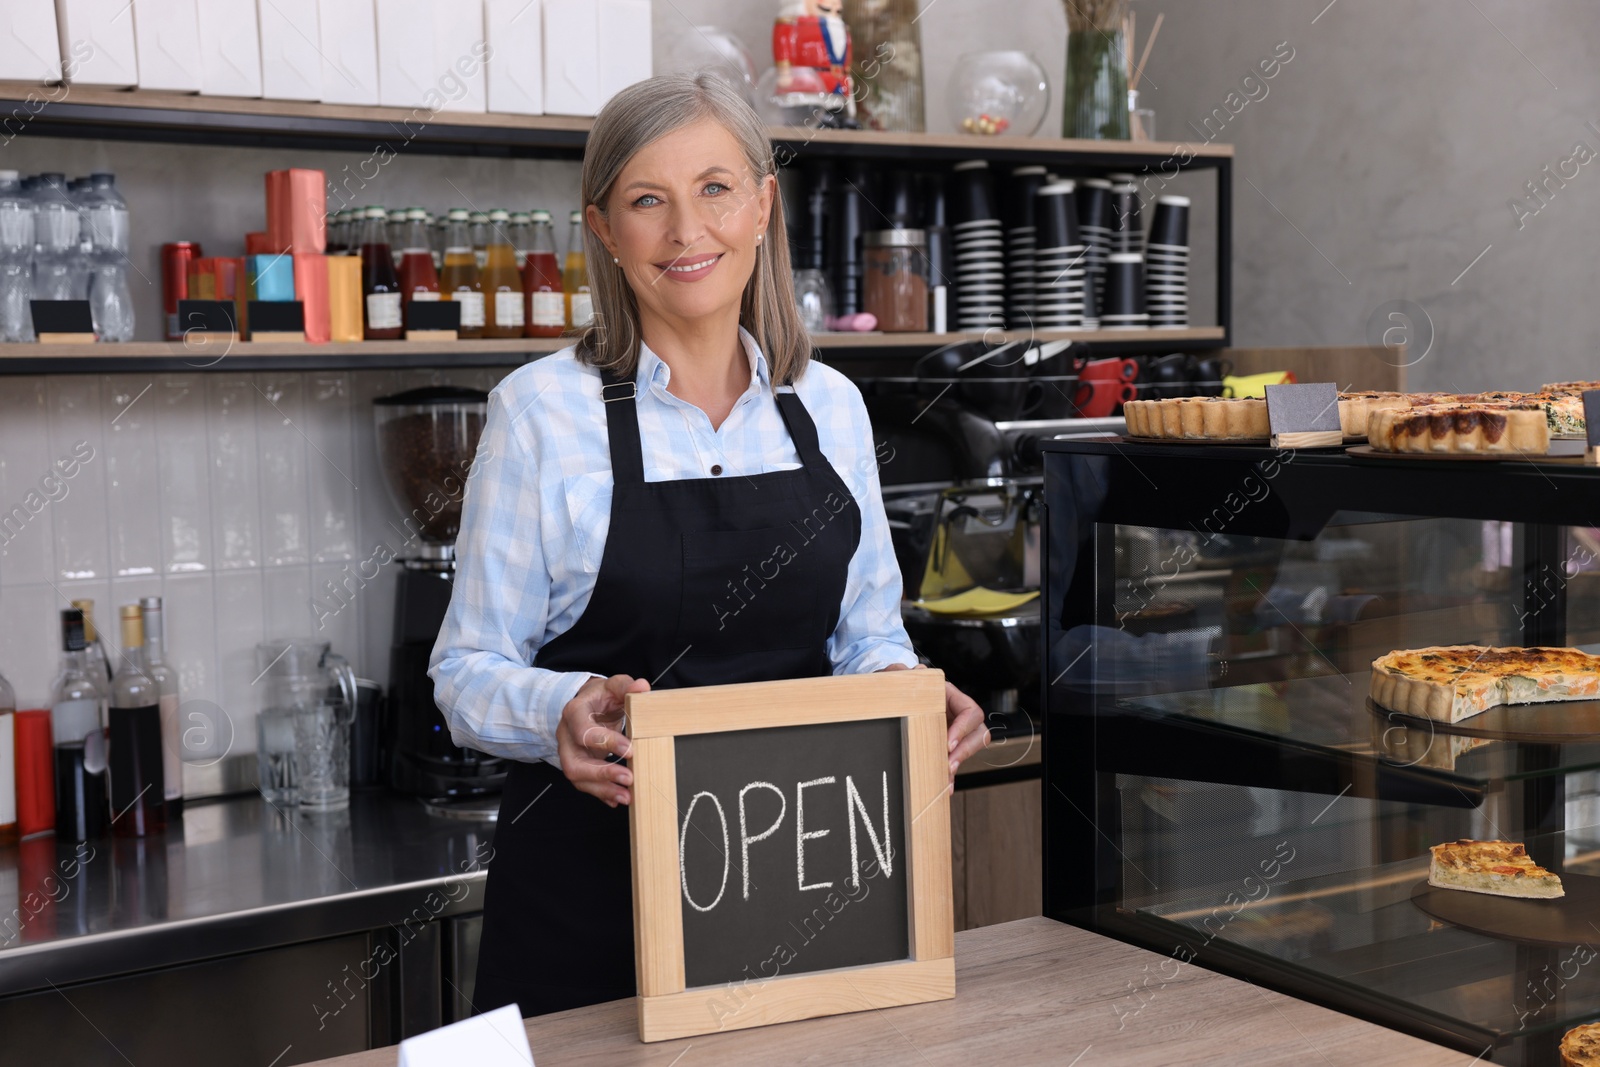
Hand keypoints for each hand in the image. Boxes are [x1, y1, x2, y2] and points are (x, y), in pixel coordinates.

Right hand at [555, 674, 648, 807]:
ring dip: (602, 789)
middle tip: (628, 778)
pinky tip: (617, 798)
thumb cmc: (601, 696)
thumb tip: (641, 687)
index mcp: (574, 713)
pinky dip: (602, 794)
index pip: (583, 732)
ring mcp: (570, 753)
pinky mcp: (579, 765)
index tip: (629, 750)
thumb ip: (626, 686)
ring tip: (626, 796)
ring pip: (578, 778)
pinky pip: (585, 784)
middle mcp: (567, 736)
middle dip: (601, 774)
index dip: (604, 742)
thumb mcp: (613, 686)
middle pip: (574, 763)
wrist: (589, 704)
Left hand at [880, 663, 988, 785]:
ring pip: (971, 747)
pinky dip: (951, 775)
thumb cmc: (895, 686)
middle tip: (948, 764)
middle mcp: (956, 713)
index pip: (970, 711)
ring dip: (960, 763)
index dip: (963, 728)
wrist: (887, 698)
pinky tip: (944, 786)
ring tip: (945, 777)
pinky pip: (956, 761)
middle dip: (965, 751)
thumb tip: (919, 672)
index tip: (948, 743)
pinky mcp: (946, 745)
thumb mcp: (895, 678)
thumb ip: (902, 673)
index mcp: (948, 695)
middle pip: (978, 732)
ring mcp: (953, 729)